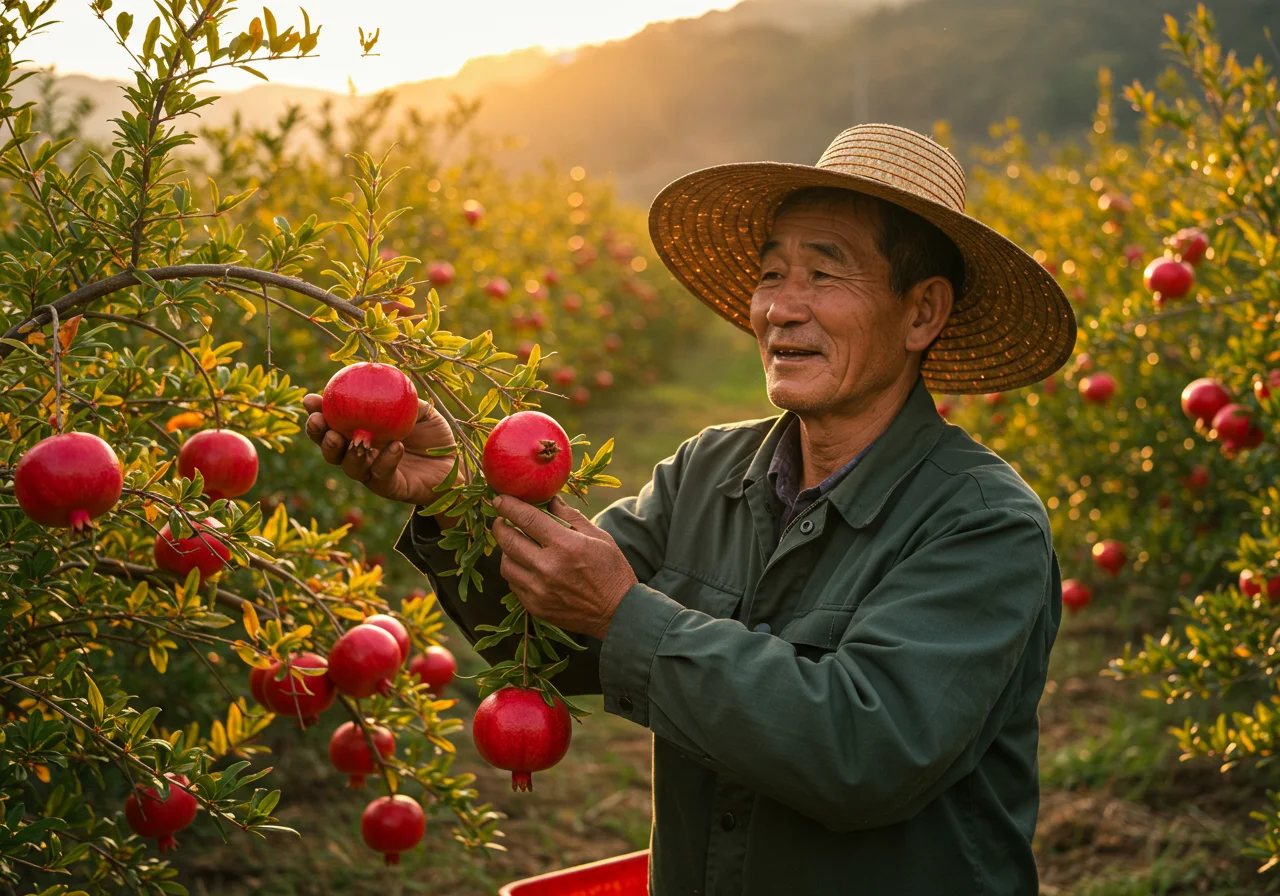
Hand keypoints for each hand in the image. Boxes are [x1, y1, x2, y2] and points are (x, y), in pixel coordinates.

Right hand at [303, 393, 462, 507]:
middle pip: (331, 447)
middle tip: (318, 422)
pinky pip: (382, 475)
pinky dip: (385, 460)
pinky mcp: (391, 487)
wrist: (455, 464)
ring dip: (346, 452)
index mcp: (362, 430)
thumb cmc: (434, 434)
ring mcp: (374, 472)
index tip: (309, 399)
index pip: (333, 421)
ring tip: (351, 438)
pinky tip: (395, 447)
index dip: (318, 412)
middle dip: (319, 435)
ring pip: (349, 466)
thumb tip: (382, 374)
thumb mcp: (421, 409)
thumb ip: (402, 396)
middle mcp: (362, 453)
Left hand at [492, 495, 637, 641]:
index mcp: (566, 546)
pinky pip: (513, 584)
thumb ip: (571, 517)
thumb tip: (550, 500)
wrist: (618, 613)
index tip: (500, 499)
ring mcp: (539, 590)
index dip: (509, 505)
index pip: (527, 518)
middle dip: (500, 525)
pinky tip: (524, 565)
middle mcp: (548, 568)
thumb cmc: (612, 571)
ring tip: (515, 543)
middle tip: (501, 519)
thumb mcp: (599, 537)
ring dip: (506, 550)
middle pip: (508, 540)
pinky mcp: (536, 607)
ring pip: (506, 564)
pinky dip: (514, 571)